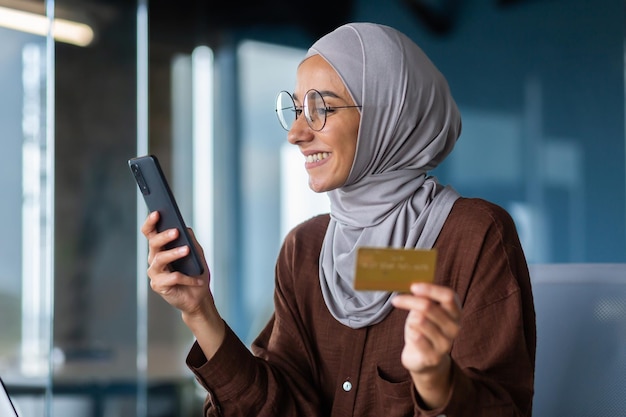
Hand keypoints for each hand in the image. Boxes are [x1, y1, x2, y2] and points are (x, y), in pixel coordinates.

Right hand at [141, 211, 225, 358]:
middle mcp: (154, 259)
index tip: (157, 213)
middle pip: (153, 244)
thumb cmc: (196, 273)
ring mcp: (155, 274)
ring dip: (174, 254)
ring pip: (160, 260)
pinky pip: (171, 278)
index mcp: (161, 248)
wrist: (199, 296)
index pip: (150, 233)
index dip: (151, 222)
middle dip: (164, 236)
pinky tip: (196, 279)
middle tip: (176, 231)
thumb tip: (184, 227)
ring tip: (186, 250)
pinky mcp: (159, 286)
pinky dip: (186, 278)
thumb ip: (190, 240)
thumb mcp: (196, 253)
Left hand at [391, 282, 461, 407]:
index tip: (413, 286)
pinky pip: (416, 337)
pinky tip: (413, 337)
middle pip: (428, 306)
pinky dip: (410, 333)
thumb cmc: (424, 328)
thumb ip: (424, 298)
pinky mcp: (434, 357)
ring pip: (420, 321)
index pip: (448, 296)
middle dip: (409, 301)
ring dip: (410, 320)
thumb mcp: (426, 311)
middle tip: (396, 300)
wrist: (424, 359)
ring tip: (412, 325)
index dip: (430, 289)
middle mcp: (455, 327)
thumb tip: (412, 285)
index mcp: (456, 312)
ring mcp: (446, 343)